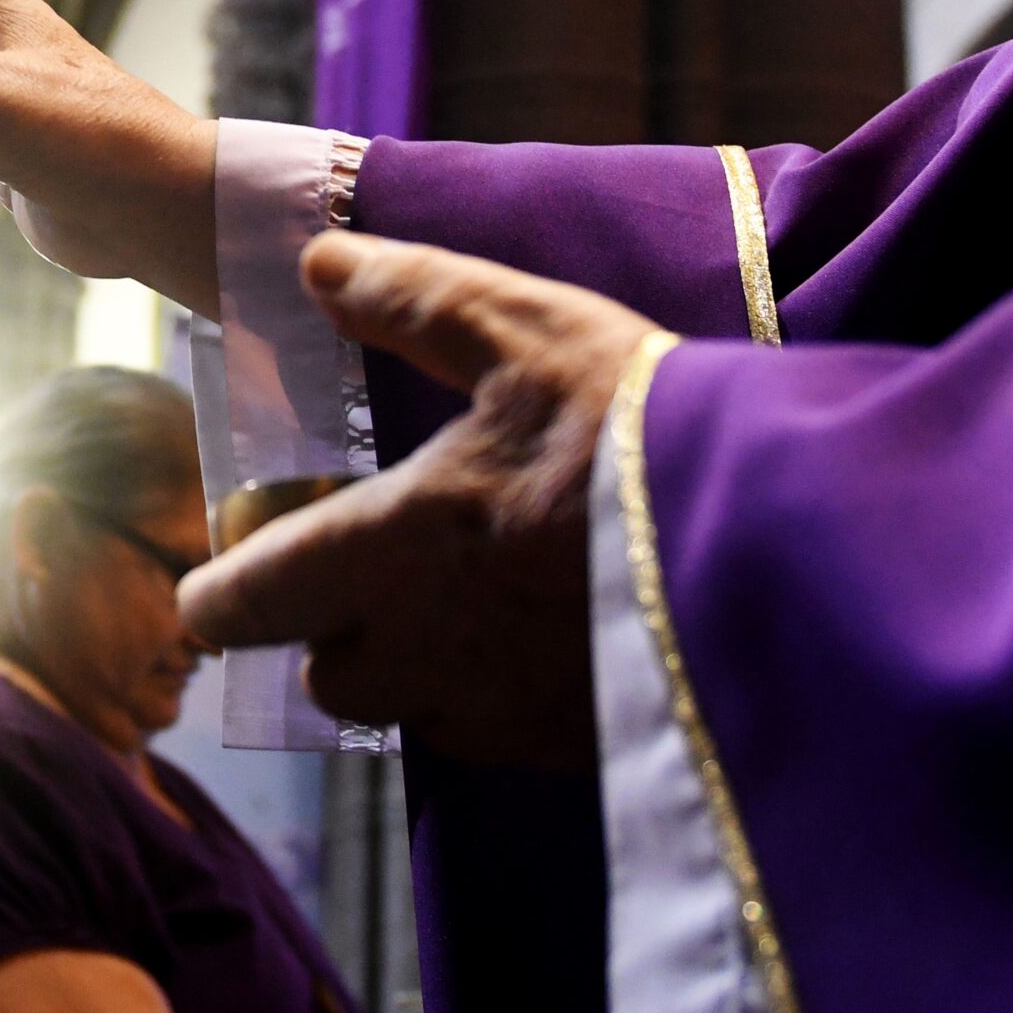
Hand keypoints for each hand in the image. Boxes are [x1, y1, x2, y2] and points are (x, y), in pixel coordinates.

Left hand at [176, 233, 660, 770]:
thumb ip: (413, 299)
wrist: (794, 557)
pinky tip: (546, 635)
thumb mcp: (528, 332)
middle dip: (329, 632)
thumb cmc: (642, 436)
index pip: (243, 603)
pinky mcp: (569, 750)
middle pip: (322, 674)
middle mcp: (420, 652)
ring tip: (471, 598)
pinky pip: (493, 737)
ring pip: (408, 712)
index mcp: (386, 551)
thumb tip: (316, 262)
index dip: (219, 591)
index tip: (226, 568)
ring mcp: (496, 714)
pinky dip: (495, 696)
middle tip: (374, 568)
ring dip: (414, 668)